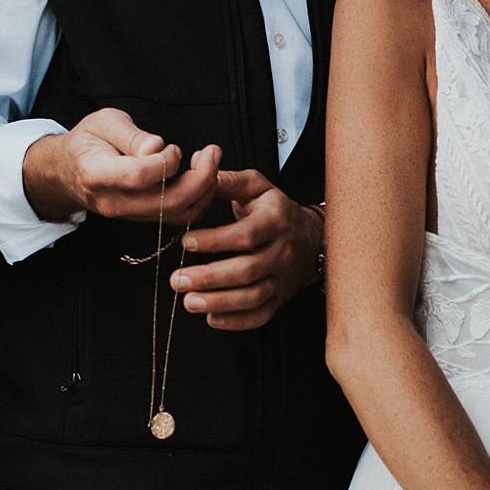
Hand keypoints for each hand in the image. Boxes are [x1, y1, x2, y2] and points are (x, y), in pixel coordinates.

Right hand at [22, 108, 219, 224]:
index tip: (173, 146)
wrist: (68, 172)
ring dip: (204, 190)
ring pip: (178, 215)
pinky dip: (199, 198)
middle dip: (201, 178)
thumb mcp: (104, 122)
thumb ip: (131, 135)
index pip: (139, 176)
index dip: (165, 161)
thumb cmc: (87, 141)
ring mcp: (128, 215)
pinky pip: (178, 216)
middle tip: (212, 151)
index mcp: (98, 174)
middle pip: (167, 202)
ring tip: (209, 161)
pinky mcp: (142, 218)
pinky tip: (200, 174)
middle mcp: (114, 202)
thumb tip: (157, 147)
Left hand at [170, 168, 323, 328]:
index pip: (245, 235)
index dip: (215, 240)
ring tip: (188, 301)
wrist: (312, 237)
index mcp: (275, 221)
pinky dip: (236, 322)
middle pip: (247, 270)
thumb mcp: (257, 187)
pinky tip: (211, 319)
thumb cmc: (275, 210)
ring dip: (219, 303)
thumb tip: (200, 168)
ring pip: (253, 297)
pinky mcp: (280, 298)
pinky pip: (260, 315)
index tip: (186, 242)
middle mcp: (282, 252)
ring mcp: (282, 278)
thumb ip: (228, 181)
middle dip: (210, 277)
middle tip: (177, 280)